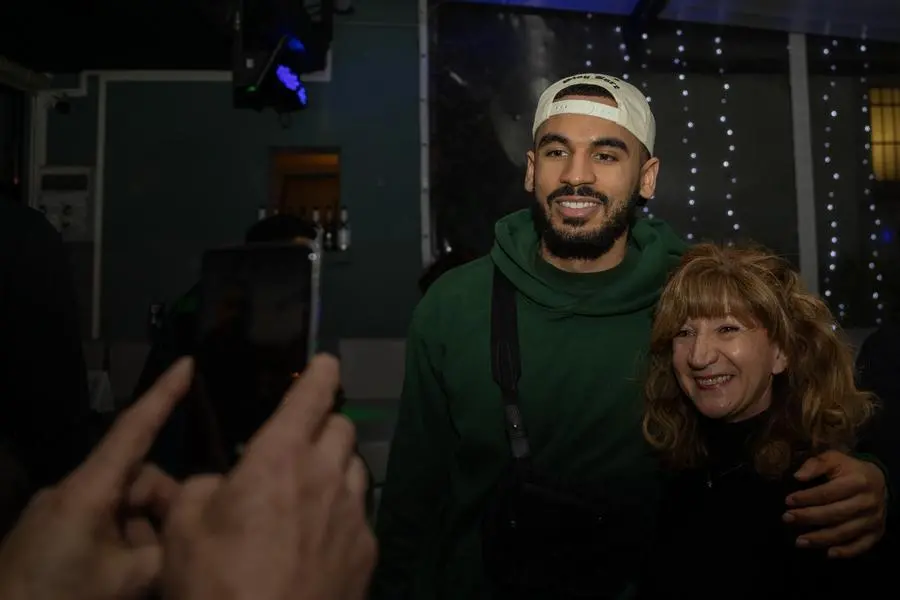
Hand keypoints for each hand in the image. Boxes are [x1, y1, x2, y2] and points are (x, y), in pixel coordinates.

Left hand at [0, 358, 189, 599]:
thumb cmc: (55, 597)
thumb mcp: (125, 581)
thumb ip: (168, 552)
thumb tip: (194, 536)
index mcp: (88, 490)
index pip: (134, 429)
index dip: (163, 395)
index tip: (186, 363)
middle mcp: (72, 492)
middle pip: (138, 478)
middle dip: (164, 507)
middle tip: (179, 548)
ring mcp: (58, 514)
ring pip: (122, 506)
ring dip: (144, 533)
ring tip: (146, 576)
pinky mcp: (50, 537)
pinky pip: (101, 525)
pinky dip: (122, 544)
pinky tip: (125, 578)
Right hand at [162, 354, 376, 599]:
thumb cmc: (216, 581)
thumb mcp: (182, 527)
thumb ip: (199, 488)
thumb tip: (218, 484)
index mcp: (281, 457)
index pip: (311, 397)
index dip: (321, 373)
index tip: (326, 362)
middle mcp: (327, 476)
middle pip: (343, 428)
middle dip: (326, 423)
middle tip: (303, 440)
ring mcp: (353, 515)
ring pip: (356, 470)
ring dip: (337, 467)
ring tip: (312, 489)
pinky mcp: (368, 552)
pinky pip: (360, 516)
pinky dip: (343, 514)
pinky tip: (321, 538)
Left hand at [784, 450, 886, 557]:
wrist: (879, 482)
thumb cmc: (849, 470)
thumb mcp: (834, 459)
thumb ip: (816, 464)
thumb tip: (798, 476)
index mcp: (858, 482)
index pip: (828, 492)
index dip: (806, 497)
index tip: (787, 501)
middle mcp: (868, 502)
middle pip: (835, 514)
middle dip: (808, 517)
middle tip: (786, 518)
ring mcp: (873, 519)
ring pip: (845, 532)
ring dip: (821, 539)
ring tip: (799, 541)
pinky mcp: (876, 532)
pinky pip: (862, 545)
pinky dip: (846, 552)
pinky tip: (828, 554)